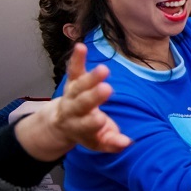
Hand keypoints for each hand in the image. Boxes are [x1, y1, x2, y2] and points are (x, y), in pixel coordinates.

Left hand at [17, 44, 130, 161]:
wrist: (63, 124)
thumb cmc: (88, 132)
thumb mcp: (100, 142)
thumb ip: (113, 143)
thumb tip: (127, 142)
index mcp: (81, 128)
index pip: (87, 126)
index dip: (93, 123)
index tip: (101, 120)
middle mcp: (73, 110)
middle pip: (83, 103)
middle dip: (93, 96)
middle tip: (106, 89)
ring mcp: (72, 94)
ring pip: (80, 85)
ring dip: (91, 77)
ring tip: (104, 69)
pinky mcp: (73, 81)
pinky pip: (74, 69)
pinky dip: (76, 58)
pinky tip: (80, 47)